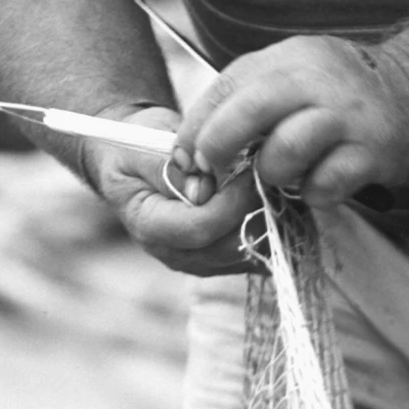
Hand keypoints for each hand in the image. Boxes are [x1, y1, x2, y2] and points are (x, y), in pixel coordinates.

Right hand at [82, 105, 261, 275]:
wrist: (134, 164)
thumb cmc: (137, 149)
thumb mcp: (141, 146)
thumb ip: (167, 167)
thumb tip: (202, 189)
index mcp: (148, 226)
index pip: (200, 227)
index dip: (232, 200)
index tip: (250, 169)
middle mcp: (173, 253)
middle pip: (230, 245)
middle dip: (255, 210)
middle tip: (269, 174)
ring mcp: (198, 261)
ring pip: (250, 253)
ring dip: (268, 219)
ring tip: (272, 184)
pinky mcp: (220, 259)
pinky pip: (257, 253)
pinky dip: (272, 228)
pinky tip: (274, 199)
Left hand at [175, 35, 408, 208]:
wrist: (408, 91)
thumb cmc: (327, 93)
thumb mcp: (283, 76)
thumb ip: (238, 104)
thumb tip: (186, 156)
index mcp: (286, 60)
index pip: (225, 89)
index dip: (195, 129)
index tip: (186, 161)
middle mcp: (317, 81)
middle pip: (250, 110)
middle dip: (218, 147)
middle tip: (211, 175)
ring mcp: (348, 116)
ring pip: (286, 152)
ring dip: (271, 174)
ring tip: (280, 174)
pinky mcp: (375, 152)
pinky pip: (325, 185)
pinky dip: (311, 194)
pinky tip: (316, 186)